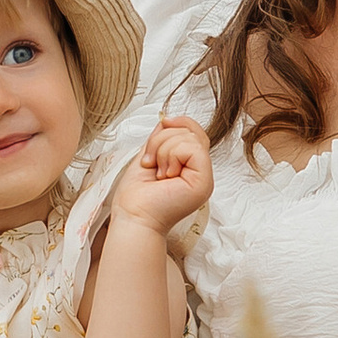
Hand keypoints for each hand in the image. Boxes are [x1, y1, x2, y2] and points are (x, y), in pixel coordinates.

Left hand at [107, 117, 213, 238]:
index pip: (193, 131)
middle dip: (162, 139)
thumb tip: (166, 120)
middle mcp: (199, 171)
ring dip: (163, 150)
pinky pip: (192, 148)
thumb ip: (161, 138)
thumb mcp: (148, 156)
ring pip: (189, 137)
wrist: (133, 217)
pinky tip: (166, 175)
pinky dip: (171, 155)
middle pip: (190, 131)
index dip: (176, 124)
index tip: (158, 132)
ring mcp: (204, 177)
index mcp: (188, 166)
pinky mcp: (204, 182)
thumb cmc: (136, 196)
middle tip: (152, 164)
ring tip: (158, 173)